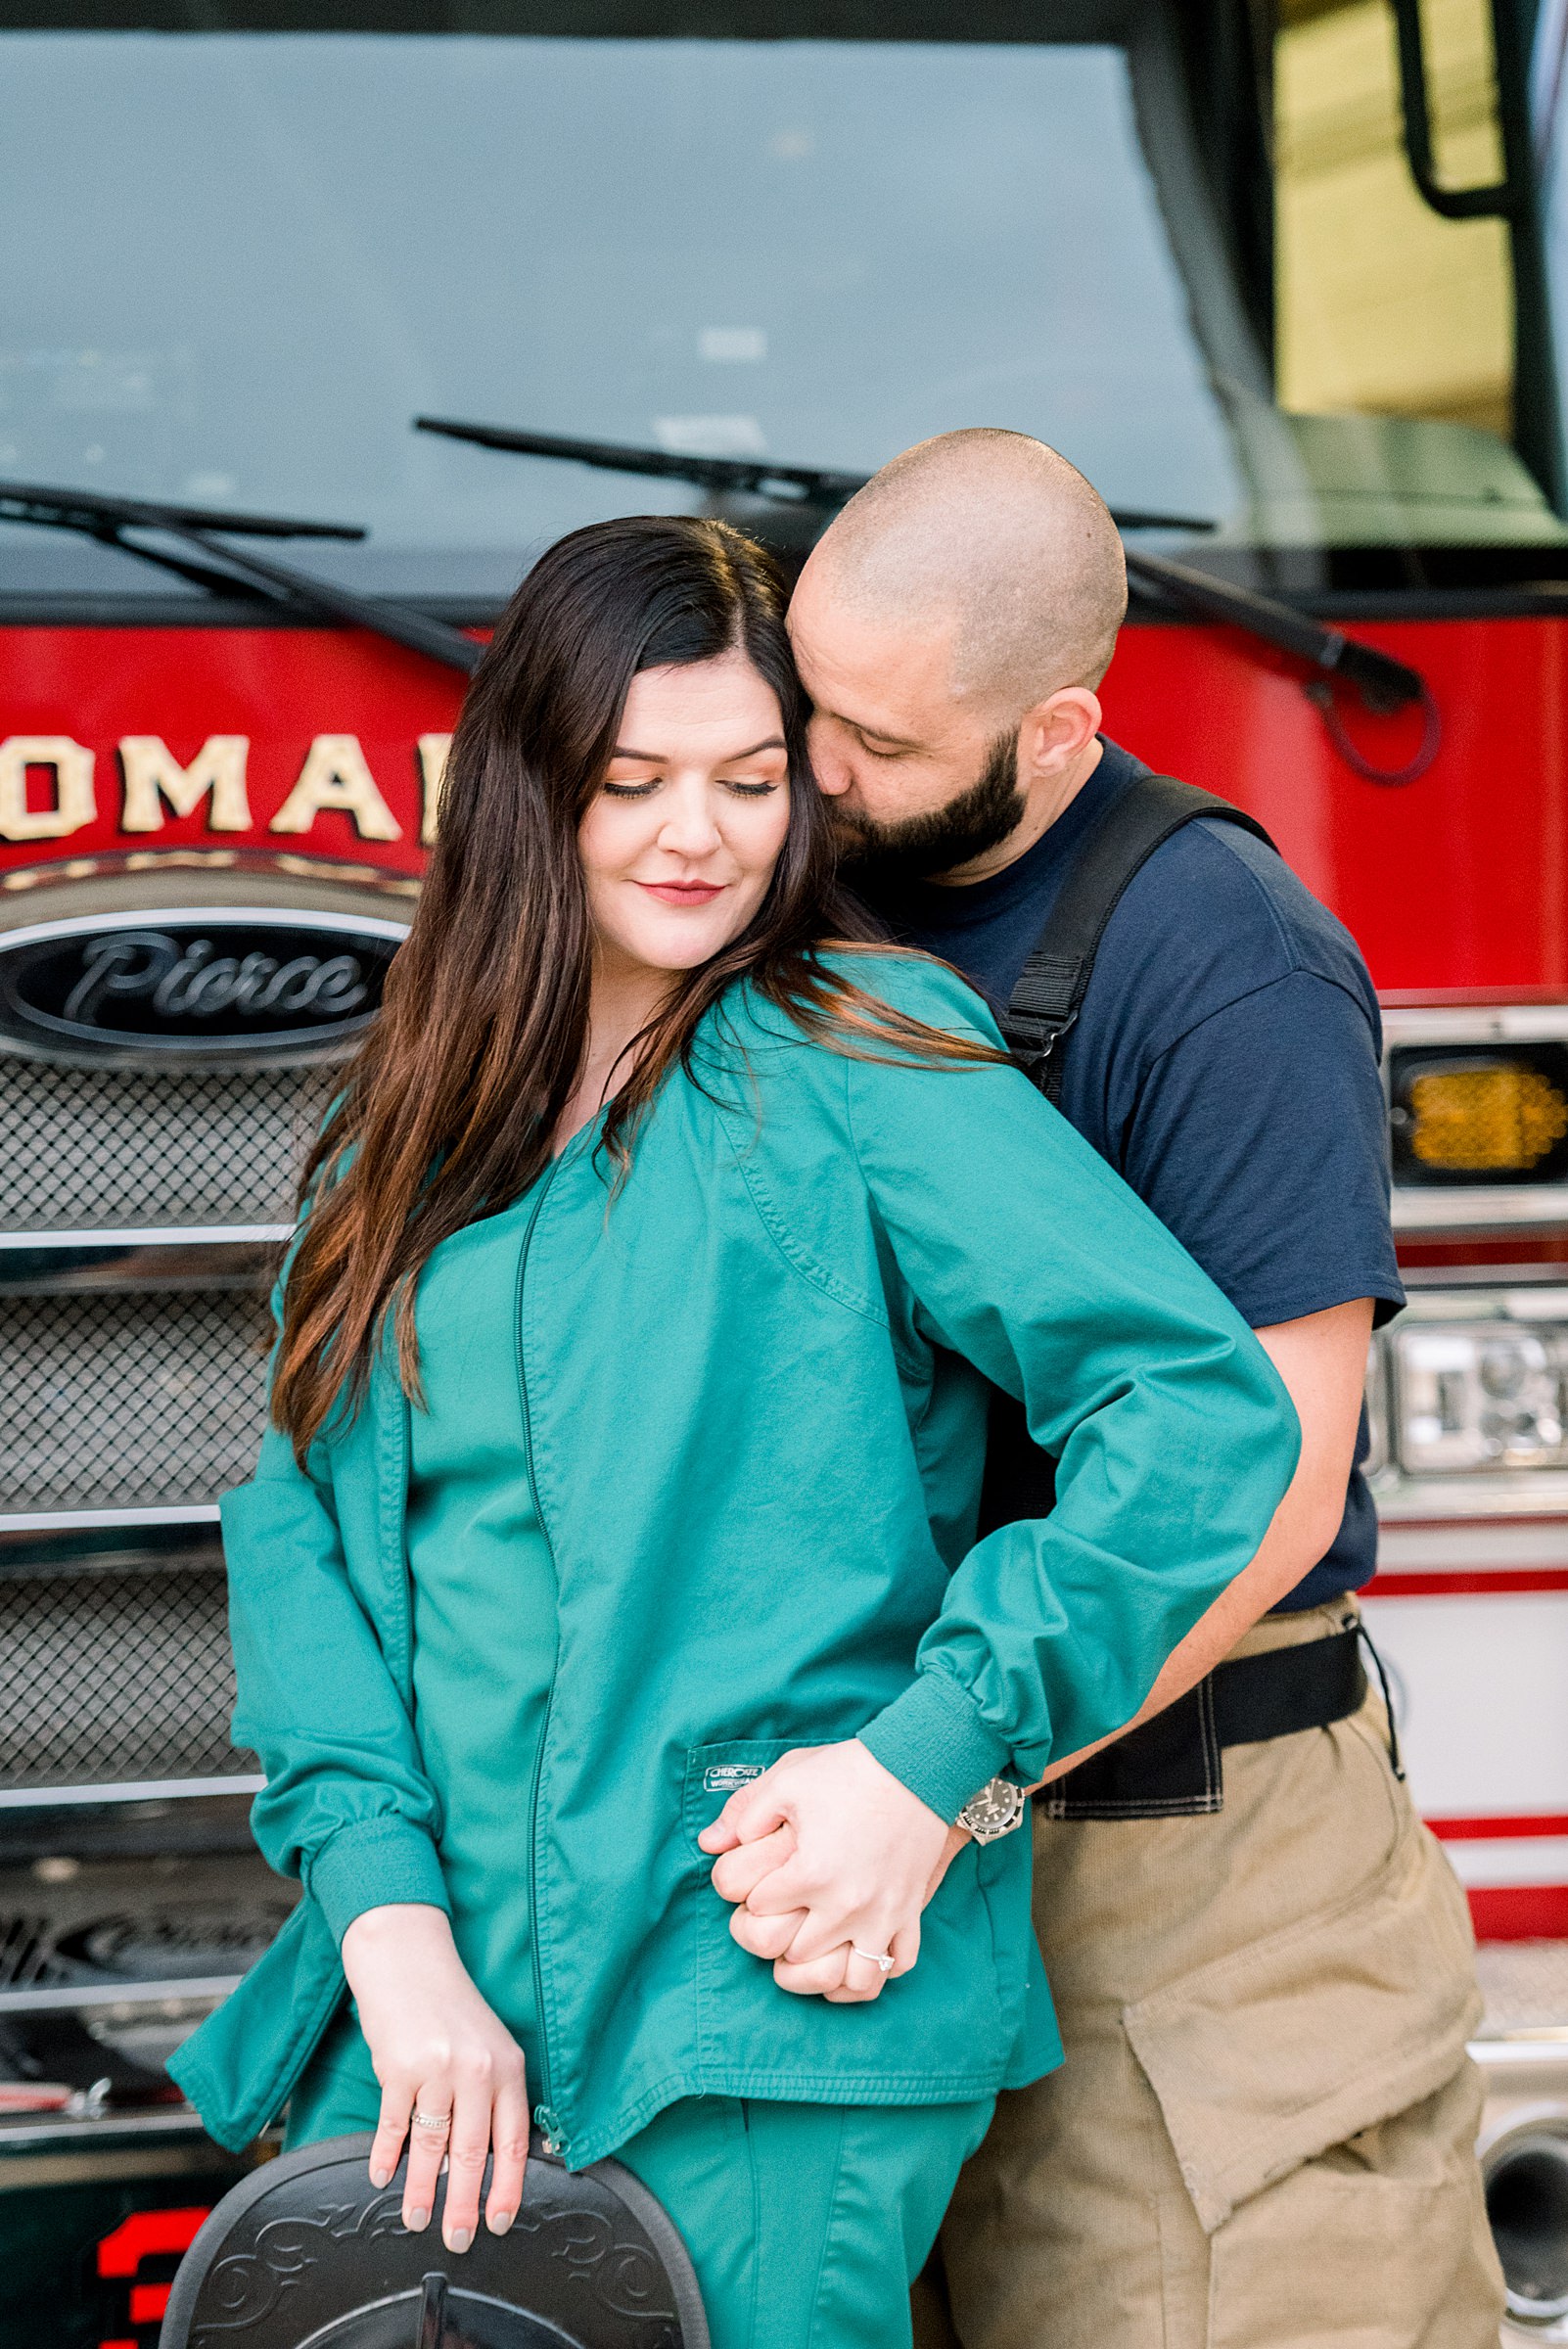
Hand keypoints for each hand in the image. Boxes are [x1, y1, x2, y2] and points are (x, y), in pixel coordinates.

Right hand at [340, 1903, 527, 2250]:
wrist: (409, 1959)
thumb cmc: (450, 2008)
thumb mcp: (488, 2045)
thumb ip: (495, 2095)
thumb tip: (493, 2161)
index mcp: (508, 2066)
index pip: (513, 2142)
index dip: (507, 2189)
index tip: (500, 2223)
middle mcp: (477, 2069)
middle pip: (472, 2155)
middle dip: (464, 2207)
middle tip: (457, 2241)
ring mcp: (437, 2068)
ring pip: (432, 2147)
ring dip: (422, 2190)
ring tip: (417, 2219)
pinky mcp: (398, 2067)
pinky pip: (394, 2124)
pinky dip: (387, 2155)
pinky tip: (382, 2176)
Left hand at [698, 1740, 955, 2000]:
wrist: (916, 1767)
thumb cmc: (848, 1771)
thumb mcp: (787, 1779)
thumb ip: (743, 1813)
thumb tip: (708, 1843)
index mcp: (811, 1873)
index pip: (758, 1908)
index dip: (749, 1891)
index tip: (758, 1876)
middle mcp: (846, 1906)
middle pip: (795, 1951)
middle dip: (779, 1933)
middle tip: (778, 1911)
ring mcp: (883, 1916)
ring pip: (848, 1977)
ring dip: (824, 1968)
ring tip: (811, 1948)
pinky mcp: (909, 1914)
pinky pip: (896, 1968)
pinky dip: (874, 1971)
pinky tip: (854, 1955)